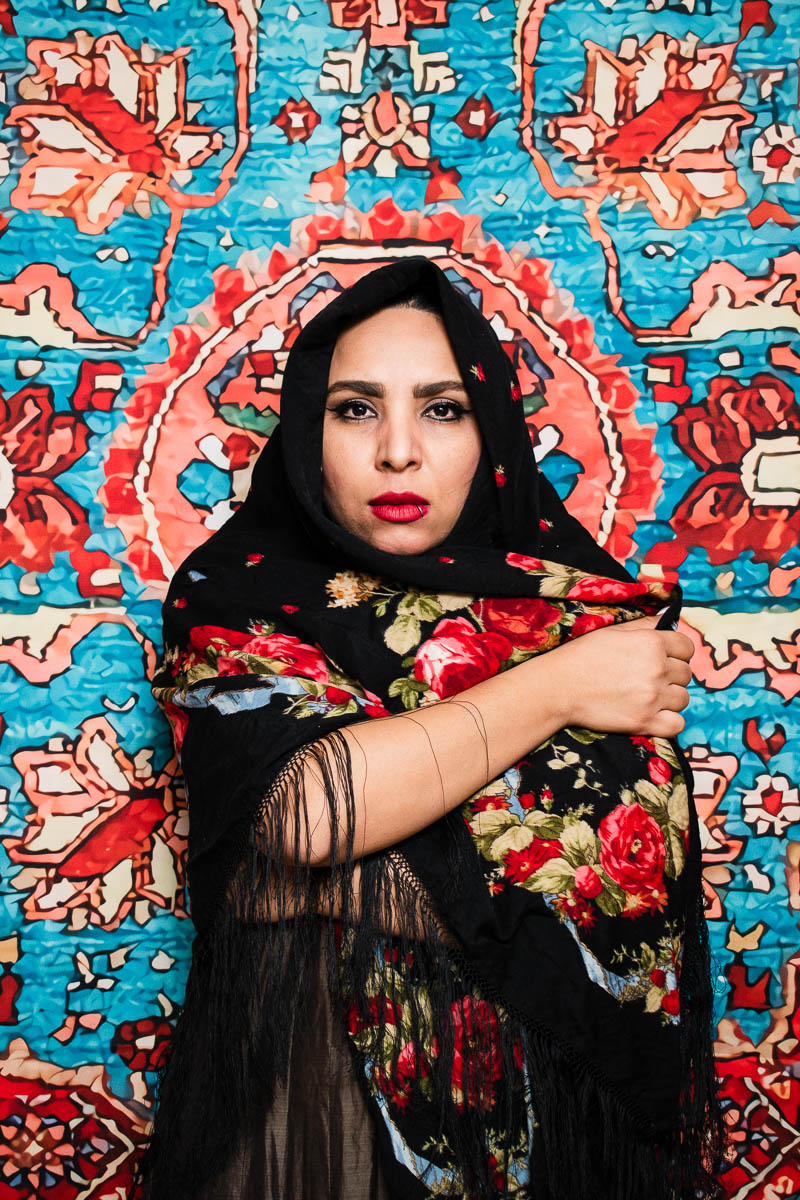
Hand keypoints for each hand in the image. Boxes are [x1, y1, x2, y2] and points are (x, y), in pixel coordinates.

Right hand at [550, 614, 693, 737]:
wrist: (558, 687)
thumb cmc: (582, 656)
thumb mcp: (613, 631)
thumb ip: (645, 625)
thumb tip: (667, 621)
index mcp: (651, 643)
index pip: (687, 648)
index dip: (678, 652)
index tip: (666, 658)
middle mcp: (657, 669)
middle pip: (686, 674)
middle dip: (672, 675)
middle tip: (650, 678)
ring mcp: (652, 697)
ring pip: (683, 699)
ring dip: (670, 698)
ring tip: (650, 696)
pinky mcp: (644, 722)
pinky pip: (677, 724)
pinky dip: (669, 721)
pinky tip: (654, 715)